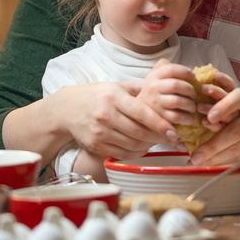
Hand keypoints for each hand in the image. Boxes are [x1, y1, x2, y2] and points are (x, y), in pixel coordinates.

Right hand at [53, 81, 179, 159]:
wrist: (66, 109)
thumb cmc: (96, 96)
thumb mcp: (116, 86)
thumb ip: (139, 88)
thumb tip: (164, 86)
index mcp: (114, 97)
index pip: (142, 113)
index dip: (160, 124)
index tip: (174, 131)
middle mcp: (106, 114)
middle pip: (139, 132)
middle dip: (159, 138)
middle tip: (173, 140)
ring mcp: (99, 132)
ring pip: (132, 144)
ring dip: (149, 146)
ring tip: (158, 141)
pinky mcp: (95, 145)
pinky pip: (121, 153)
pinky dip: (135, 152)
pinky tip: (143, 147)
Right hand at [137, 59, 201, 126]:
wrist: (137, 110)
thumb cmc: (154, 92)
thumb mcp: (155, 77)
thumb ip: (165, 67)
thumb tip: (187, 69)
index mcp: (154, 76)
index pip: (171, 69)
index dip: (185, 71)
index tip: (193, 76)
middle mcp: (153, 88)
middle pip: (176, 85)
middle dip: (190, 89)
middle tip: (194, 94)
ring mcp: (155, 103)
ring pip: (177, 101)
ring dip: (190, 104)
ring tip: (193, 106)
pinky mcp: (159, 117)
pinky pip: (176, 117)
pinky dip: (186, 118)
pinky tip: (190, 118)